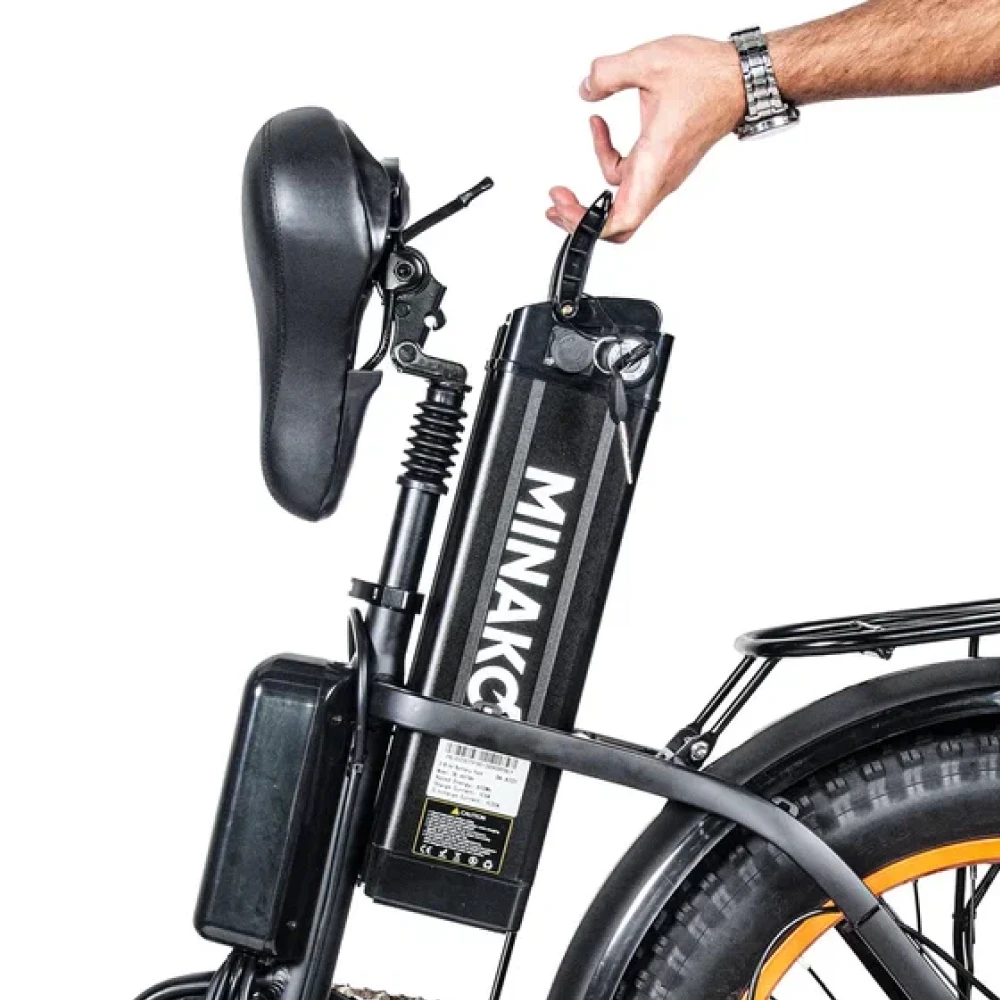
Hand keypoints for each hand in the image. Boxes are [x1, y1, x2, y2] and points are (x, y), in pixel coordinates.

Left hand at [547, 36, 745, 241]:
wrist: (741, 79)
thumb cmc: (708, 78)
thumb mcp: (649, 63)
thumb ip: (608, 73)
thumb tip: (586, 88)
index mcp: (656, 163)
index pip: (622, 220)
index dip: (589, 226)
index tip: (565, 208)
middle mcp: (659, 177)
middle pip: (619, 224)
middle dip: (583, 222)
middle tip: (557, 206)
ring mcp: (661, 174)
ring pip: (621, 202)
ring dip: (591, 197)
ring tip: (563, 188)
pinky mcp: (661, 163)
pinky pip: (627, 177)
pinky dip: (607, 161)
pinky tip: (598, 130)